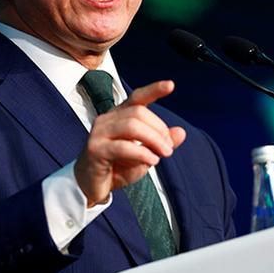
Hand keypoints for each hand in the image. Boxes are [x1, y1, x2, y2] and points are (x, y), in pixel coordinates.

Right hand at [74, 80, 186, 205]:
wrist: (92, 187)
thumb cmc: (118, 167)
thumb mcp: (146, 155)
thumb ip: (161, 143)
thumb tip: (181, 132)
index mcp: (120, 115)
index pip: (137, 97)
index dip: (153, 90)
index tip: (171, 85)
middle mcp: (108, 119)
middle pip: (139, 112)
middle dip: (159, 129)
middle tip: (169, 148)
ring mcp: (99, 132)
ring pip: (132, 126)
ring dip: (153, 140)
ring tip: (164, 154)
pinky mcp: (95, 149)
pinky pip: (123, 146)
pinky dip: (142, 153)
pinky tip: (152, 161)